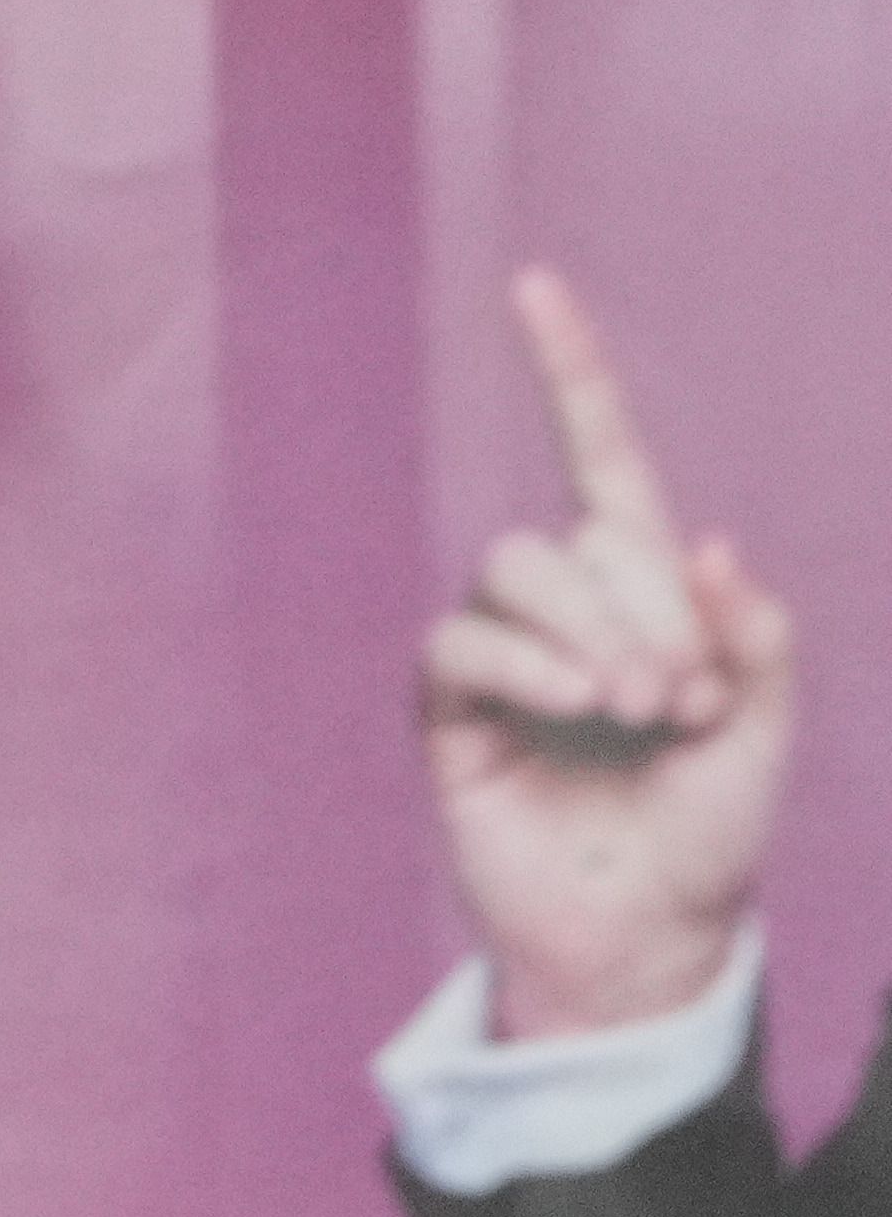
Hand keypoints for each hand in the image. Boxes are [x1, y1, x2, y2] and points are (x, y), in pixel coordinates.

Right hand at [422, 266, 799, 1039]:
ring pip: (518, 574)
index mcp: (643, 590)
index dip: (567, 371)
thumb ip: (752, 634)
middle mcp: (565, 606)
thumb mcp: (768, 727)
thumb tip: (698, 542)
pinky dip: (524, 662)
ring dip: (592, 635)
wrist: (646, 932)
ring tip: (633, 713)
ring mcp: (502, 654)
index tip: (534, 285)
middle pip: (572, 535)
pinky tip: (575, 707)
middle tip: (681, 701)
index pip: (600, 456)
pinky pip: (463, 642)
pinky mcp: (448, 708)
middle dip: (643, 607)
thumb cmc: (709, 831)